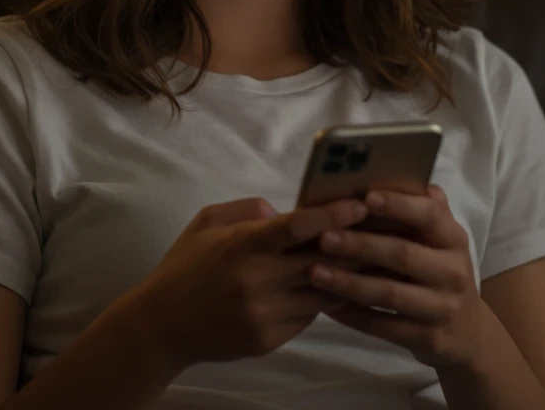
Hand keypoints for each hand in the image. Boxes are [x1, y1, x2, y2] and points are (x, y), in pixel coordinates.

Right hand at [127, 196, 372, 369]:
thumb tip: (288, 211)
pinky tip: (335, 288)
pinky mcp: (268, 340)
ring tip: (373, 259)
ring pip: (322, 292)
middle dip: (355, 245)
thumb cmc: (185, 267)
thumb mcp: (207, 223)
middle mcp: (257, 281)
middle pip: (321, 261)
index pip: (296, 227)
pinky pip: (307, 316)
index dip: (332, 215)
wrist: (160, 326)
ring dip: (348, 276)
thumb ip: (249, 209)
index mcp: (242, 245)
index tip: (360, 205)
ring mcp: (264, 314)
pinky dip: (320, 300)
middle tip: (384, 230)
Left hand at [307, 184, 488, 369]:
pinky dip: (353, 315)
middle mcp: (453, 272)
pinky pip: (384, 326)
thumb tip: (405, 174)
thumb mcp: (441, 243)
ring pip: (389, 293)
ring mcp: (443, 308)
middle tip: (324, 237)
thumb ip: (424, 212)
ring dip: (349, 282)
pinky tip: (326, 305)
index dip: (398, 205)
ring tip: (314, 271)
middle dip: (361, 244)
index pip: (430, 215)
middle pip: (403, 254)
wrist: (468, 335)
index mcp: (453, 239)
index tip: (365, 196)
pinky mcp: (429, 339)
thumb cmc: (441, 274)